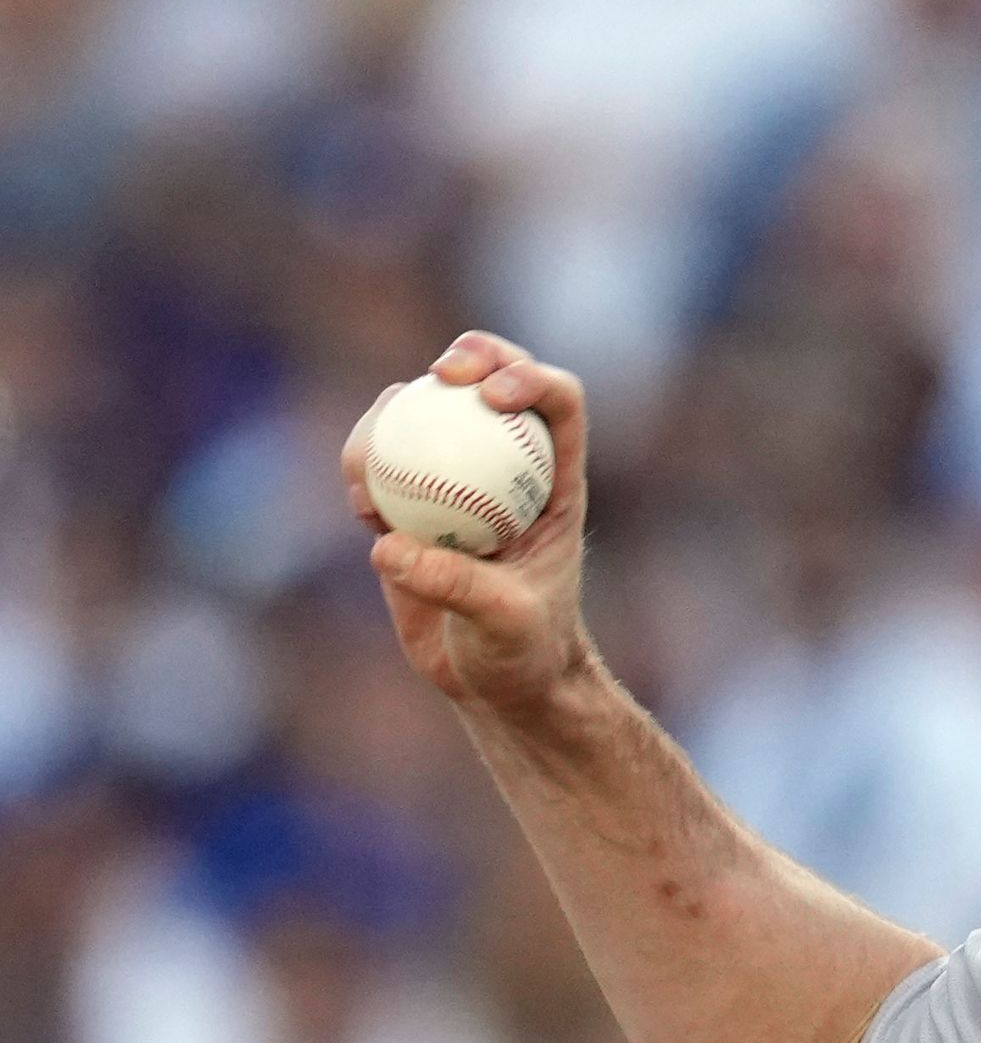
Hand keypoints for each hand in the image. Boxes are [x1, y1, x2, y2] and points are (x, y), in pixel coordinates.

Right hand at [348, 331, 595, 719]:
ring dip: (393, 417)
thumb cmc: (524, 654)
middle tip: (436, 376)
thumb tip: (390, 546)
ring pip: (424, 416)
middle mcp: (508, 468)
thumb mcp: (504, 624)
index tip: (490, 396)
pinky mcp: (410, 506)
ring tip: (372, 462)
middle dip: (467, 357)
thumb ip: (457, 586)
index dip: (529, 377)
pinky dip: (365, 469)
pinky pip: (381, 465)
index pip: (557, 403)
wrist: (497, 685)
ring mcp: (456, 481)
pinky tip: (361, 501)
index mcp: (555, 482)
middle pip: (490, 384)